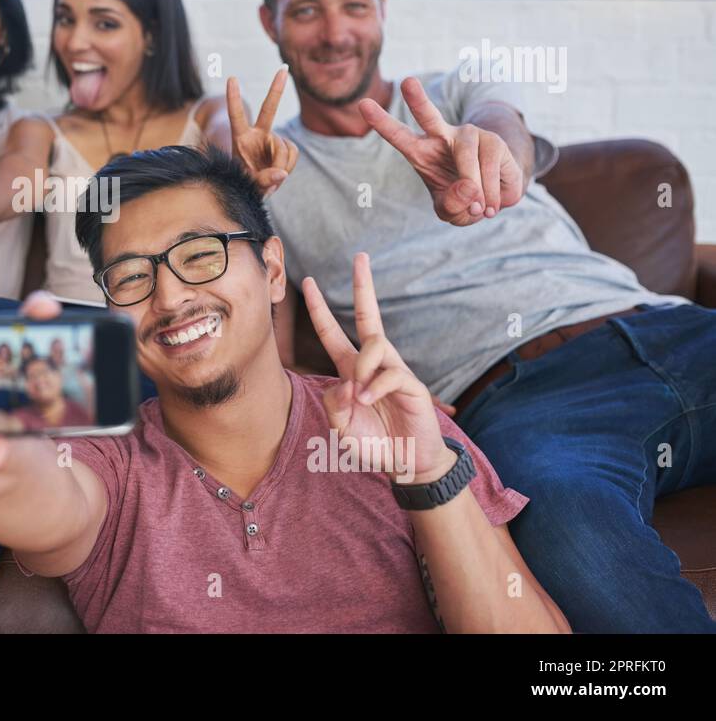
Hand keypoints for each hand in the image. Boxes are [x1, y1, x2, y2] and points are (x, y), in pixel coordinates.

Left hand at [226, 68, 298, 197]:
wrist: (258, 188)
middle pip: (269, 109)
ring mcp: (272, 139)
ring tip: (270, 176)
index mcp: (240, 139)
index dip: (234, 98)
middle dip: (277, 89)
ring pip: (284, 146)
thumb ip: (263, 181)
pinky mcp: (285, 146)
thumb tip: (282, 174)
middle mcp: (258, 134)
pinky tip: (280, 172)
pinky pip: (293, 152)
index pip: (236, 116)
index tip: (233, 79)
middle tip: (284, 69)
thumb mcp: (249, 185)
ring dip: (280, 164)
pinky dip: (289, 164)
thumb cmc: (246, 184)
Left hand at [301, 253, 453, 484]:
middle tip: (360, 256)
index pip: (332, 333)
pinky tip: (371, 401)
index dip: (320, 309)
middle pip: (368, 317)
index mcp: (351, 370)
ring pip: (375, 346)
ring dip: (362, 367)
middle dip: (363, 286)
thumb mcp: (341, 428)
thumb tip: (346, 383)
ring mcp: (394, 371)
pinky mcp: (412, 385)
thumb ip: (334, 405)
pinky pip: (391, 373)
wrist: (407, 464)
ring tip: (362, 396)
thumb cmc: (374, 443)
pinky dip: (376, 386)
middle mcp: (373, 364)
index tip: (309, 282)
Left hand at [359, 78, 523, 225]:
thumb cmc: (464, 200)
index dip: (381, 122)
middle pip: (429, 116)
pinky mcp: (494, 142)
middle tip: (407, 82)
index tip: (363, 104)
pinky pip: (489, 169)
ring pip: (467, 158)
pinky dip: (491, 195)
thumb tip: (468, 186)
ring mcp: (470, 136)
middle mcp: (444, 137)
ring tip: (478, 210)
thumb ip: (451, 205)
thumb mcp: (450, 211)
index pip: (398, 135)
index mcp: (421, 151)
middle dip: (418, 99)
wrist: (496, 197)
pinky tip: (491, 204)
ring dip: (474, 190)